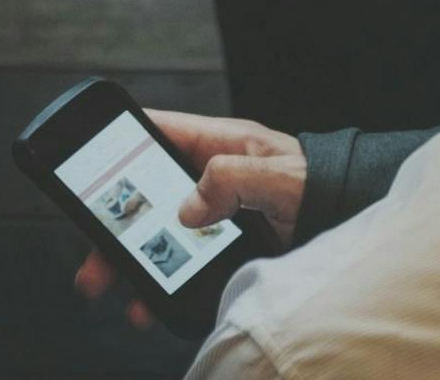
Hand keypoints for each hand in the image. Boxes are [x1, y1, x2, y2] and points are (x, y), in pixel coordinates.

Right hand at [71, 111, 302, 329]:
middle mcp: (209, 180)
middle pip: (147, 197)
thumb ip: (233, 178)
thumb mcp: (279, 173)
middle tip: (94, 257)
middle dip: (116, 226)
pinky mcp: (224, 250)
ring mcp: (215, 217)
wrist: (350, 218)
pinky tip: (155, 306)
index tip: (89, 162)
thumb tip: (188, 206)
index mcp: (218, 145)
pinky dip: (166, 286)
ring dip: (134, 264)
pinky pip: (185, 266)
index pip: (158, 133)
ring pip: (160, 237)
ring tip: (121, 293)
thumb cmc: (320, 184)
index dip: (122, 142)